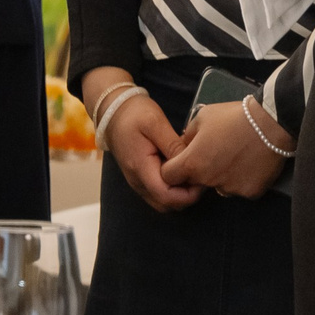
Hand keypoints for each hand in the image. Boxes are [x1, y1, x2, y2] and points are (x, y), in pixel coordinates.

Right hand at [79, 67, 198, 212]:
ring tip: (192, 174)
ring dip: (179, 195)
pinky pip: (157, 193)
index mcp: (141, 168)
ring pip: (162, 202)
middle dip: (187, 197)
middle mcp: (137, 181)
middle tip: (201, 176)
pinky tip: (181, 172)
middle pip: (166, 204)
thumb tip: (190, 162)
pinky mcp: (139, 178)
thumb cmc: (134, 113)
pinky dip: (172, 190)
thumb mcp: (155, 122)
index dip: (188, 194)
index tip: (202, 178)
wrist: (112, 110)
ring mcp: (137, 182)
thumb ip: (172, 145)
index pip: (166, 196)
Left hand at [161, 96, 290, 200]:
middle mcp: (209, 181)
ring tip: (235, 155)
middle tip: (214, 153)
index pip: (168, 176)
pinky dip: (242, 179)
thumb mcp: (202, 117)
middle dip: (199, 171)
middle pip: (195, 183)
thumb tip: (182, 146)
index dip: (172, 168)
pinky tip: (249, 162)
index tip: (182, 160)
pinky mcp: (250, 193)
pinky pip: (239, 188)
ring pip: (218, 186)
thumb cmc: (233, 117)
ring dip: (221, 176)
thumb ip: (187, 136)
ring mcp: (231, 189)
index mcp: (193, 163)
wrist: (271, 123)